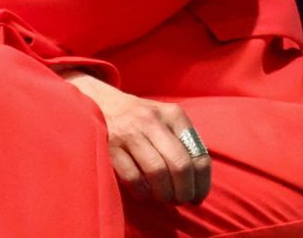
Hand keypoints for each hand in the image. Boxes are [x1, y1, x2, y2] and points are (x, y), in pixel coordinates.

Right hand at [63, 72, 210, 204]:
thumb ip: (182, 143)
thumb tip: (199, 182)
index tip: (199, 197)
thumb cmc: (140, 118)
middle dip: (184, 190)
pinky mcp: (110, 148)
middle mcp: (153, 122)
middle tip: (182, 200)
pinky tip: (145, 194)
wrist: (101, 103)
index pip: (198, 154)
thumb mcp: (165, 120)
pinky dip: (142, 192)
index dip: (202, 182)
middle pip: (180, 165)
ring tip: (164, 198)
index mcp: (174, 115)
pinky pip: (133, 178)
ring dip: (164, 193)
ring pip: (157, 172)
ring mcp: (130, 134)